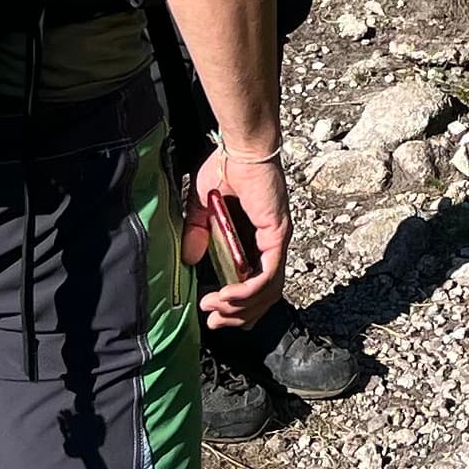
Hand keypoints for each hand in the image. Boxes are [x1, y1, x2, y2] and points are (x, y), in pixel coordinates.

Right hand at [188, 143, 288, 330]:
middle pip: (266, 296)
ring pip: (268, 291)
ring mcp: (277, 240)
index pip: (259, 285)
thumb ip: (198, 232)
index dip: (241, 308)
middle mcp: (272, 243)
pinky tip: (226, 296)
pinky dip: (247, 291)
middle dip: (239, 316)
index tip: (215, 316)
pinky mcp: (277, 235)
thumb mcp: (203, 206)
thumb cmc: (226, 168)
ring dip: (240, 307)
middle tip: (213, 321)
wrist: (241, 147)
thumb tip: (191, 260)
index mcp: (257, 238)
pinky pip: (268, 275)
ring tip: (214, 308)